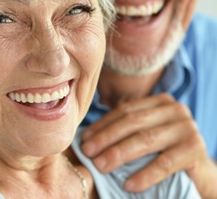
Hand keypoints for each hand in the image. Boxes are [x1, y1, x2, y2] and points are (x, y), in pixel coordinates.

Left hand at [81, 93, 216, 197]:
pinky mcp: (195, 149)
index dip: (103, 124)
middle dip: (107, 138)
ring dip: (119, 154)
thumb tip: (88, 136)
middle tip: (88, 152)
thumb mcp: (147, 134)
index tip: (85, 138)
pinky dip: (144, 175)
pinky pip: (164, 163)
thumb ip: (127, 129)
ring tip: (101, 166)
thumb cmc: (167, 151)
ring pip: (145, 140)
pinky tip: (128, 184)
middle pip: (133, 122)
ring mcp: (187, 127)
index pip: (126, 110)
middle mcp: (175, 109)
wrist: (200, 172)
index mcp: (160, 101)